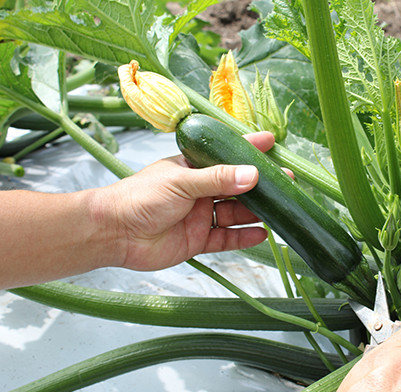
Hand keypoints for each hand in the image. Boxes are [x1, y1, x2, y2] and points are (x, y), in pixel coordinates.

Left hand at [99, 131, 274, 270]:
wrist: (113, 232)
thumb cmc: (140, 197)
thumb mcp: (182, 182)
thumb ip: (218, 179)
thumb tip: (252, 174)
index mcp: (192, 168)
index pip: (225, 154)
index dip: (248, 148)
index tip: (272, 142)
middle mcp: (199, 191)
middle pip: (236, 187)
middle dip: (261, 185)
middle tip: (287, 183)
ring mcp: (199, 216)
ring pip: (235, 213)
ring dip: (256, 212)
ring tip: (281, 210)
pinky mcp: (197, 240)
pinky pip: (226, 238)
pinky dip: (243, 237)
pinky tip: (262, 234)